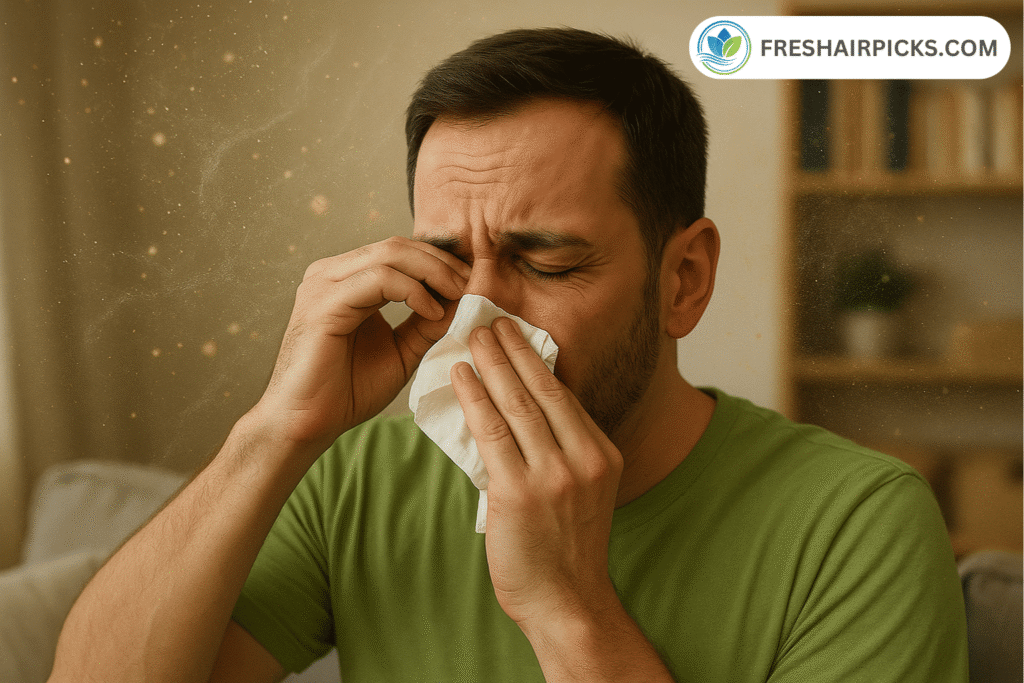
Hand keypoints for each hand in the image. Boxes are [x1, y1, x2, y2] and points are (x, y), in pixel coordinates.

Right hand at [252, 236, 468, 453]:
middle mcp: (331, 273)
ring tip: (458, 295)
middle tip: (473, 284)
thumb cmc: (347, 391)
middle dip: (442, 262)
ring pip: (390, 254)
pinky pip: (378, 280)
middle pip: (398, 246)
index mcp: (346, 279)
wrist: (308, 423)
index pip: (400, 251)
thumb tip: (462, 299)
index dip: (440, 262)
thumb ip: (426, 323)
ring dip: (433, 272)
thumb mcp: (401, 351)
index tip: (473, 283)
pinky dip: (413, 290)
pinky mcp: (323, 303)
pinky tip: (432, 311)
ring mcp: (324, 284)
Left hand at [451, 317, 623, 628]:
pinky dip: (474, 399)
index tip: (515, 333)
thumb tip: (519, 411)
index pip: (563, 395)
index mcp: (602, 455)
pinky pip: (491, 433)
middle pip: (542, 389)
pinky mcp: (519, 493)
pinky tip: (461, 377)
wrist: (567, 604)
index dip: (536, 359)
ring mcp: (553, 476)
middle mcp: (583, 460)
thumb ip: (558, 452)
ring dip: (490, 364)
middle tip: (490, 319)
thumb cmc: (566, 550)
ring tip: (472, 336)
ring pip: (515, 405)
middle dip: (512, 349)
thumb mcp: (581, 492)